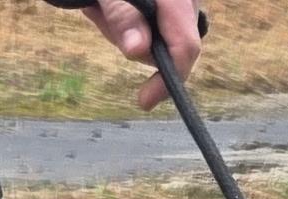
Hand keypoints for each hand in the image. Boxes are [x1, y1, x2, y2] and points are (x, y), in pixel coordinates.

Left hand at [80, 0, 203, 111]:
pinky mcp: (171, 7)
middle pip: (173, 44)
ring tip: (102, 5)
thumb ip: (122, 16)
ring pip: (160, 37)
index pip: (185, 46)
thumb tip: (138, 51)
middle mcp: (184, 0)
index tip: (144, 100)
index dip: (168, 79)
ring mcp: (181, 3)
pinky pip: (155, 25)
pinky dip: (130, 20)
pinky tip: (109, 4)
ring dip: (127, 28)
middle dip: (137, 43)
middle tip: (101, 15)